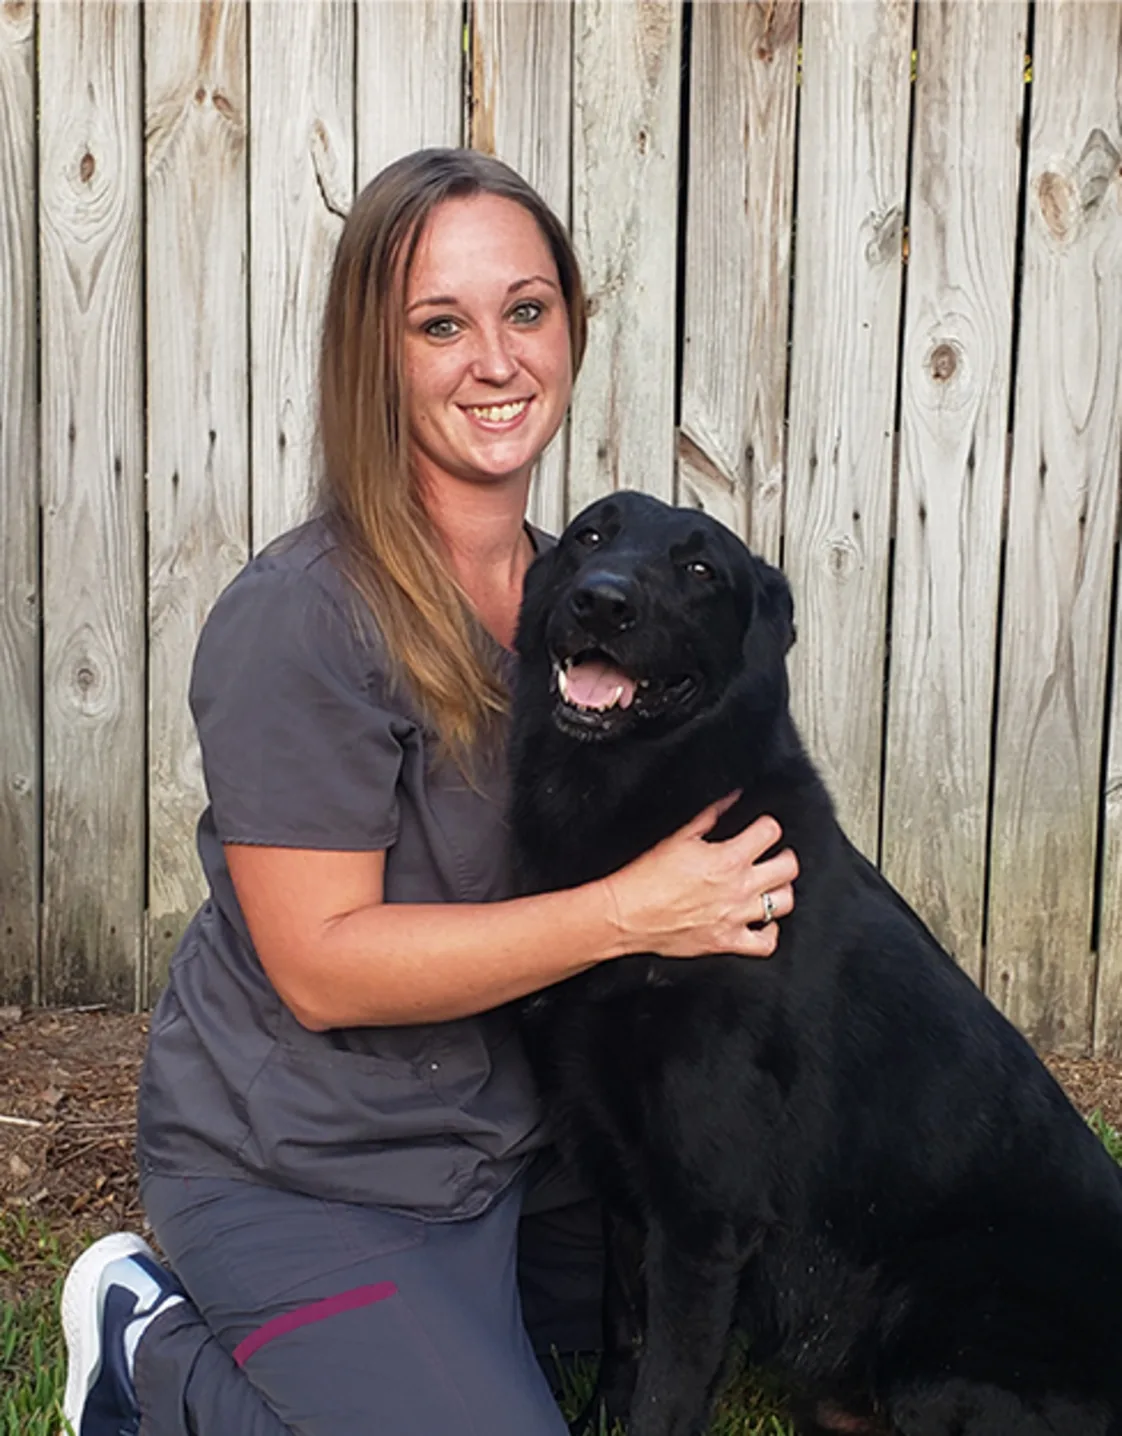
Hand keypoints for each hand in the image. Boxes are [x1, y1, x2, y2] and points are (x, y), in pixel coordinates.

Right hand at [600, 794, 797, 959]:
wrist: (627, 914)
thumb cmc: (645, 878)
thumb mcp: (679, 836)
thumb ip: (710, 816)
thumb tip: (731, 799)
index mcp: (728, 858)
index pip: (770, 831)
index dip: (768, 825)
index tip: (762, 827)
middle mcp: (739, 888)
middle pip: (788, 868)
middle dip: (784, 856)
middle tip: (774, 854)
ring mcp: (736, 917)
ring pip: (784, 903)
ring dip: (780, 891)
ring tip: (770, 884)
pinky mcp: (727, 942)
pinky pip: (766, 943)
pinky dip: (770, 932)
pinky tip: (763, 921)